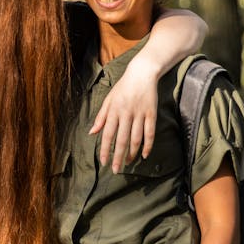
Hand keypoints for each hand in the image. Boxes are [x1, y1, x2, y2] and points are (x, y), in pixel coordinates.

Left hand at [90, 50, 157, 171]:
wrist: (142, 73)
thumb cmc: (123, 87)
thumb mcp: (108, 99)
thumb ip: (101, 117)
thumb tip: (92, 133)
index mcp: (113, 111)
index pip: (108, 134)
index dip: (106, 150)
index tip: (104, 162)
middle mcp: (126, 114)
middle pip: (122, 140)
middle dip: (118, 157)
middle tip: (116, 170)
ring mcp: (140, 114)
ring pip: (136, 139)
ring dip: (132, 153)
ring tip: (128, 163)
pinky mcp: (151, 114)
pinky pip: (150, 133)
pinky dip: (148, 145)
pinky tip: (144, 155)